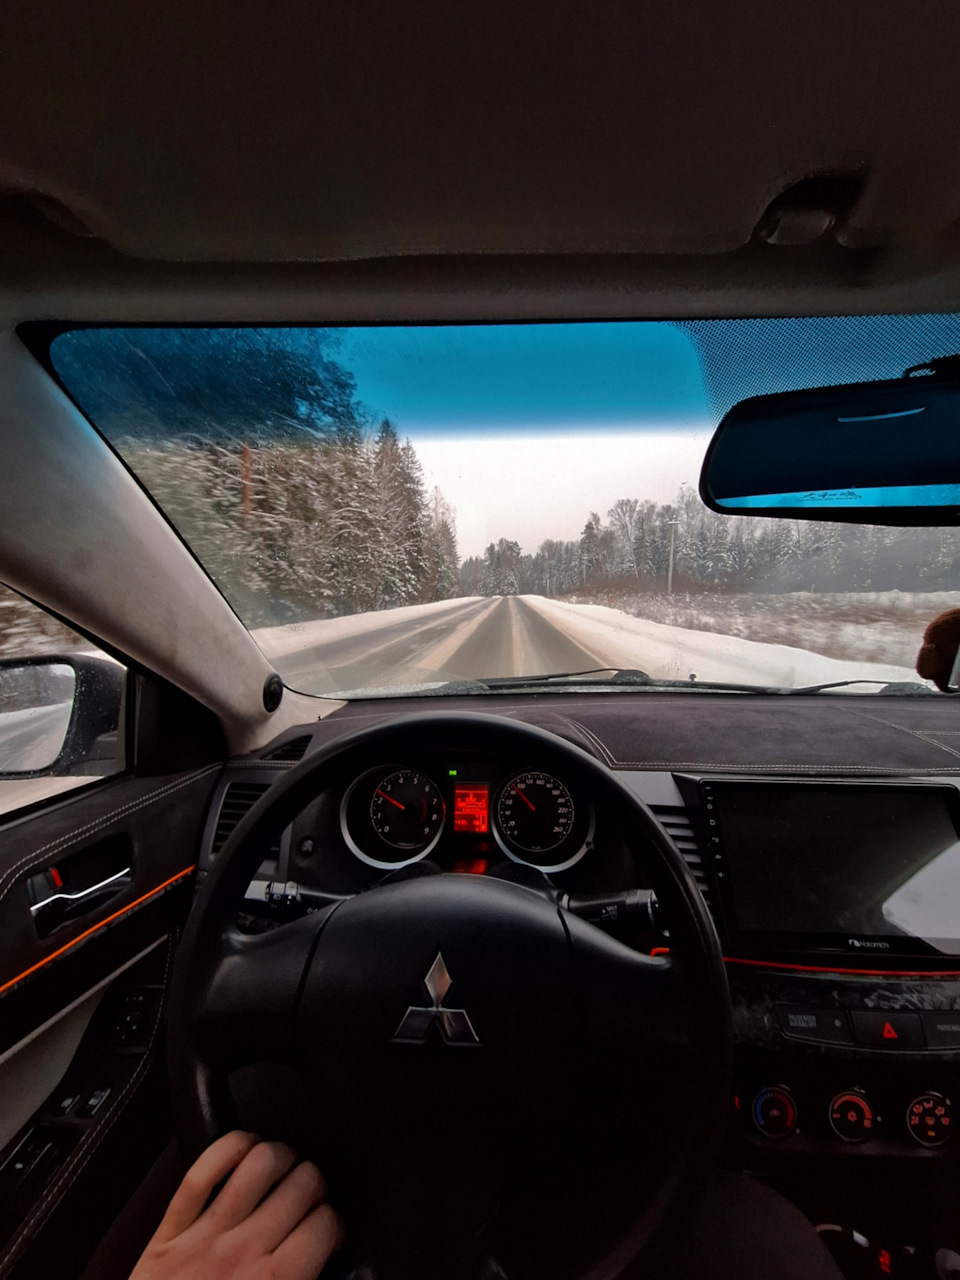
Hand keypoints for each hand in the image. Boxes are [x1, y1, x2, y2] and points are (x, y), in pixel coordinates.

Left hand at [129, 1130, 343, 1279]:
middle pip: (304, 1183)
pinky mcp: (172, 1227)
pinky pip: (203, 1169)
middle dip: (315, 1186)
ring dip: (281, 1158)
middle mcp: (244, 1252)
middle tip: (308, 1201)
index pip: (326, 1224)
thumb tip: (333, 1269)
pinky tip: (242, 1153)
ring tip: (281, 1172)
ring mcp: (206, 1234)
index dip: (334, 1223)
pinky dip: (228, 1148)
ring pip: (262, 1162)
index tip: (327, 1231)